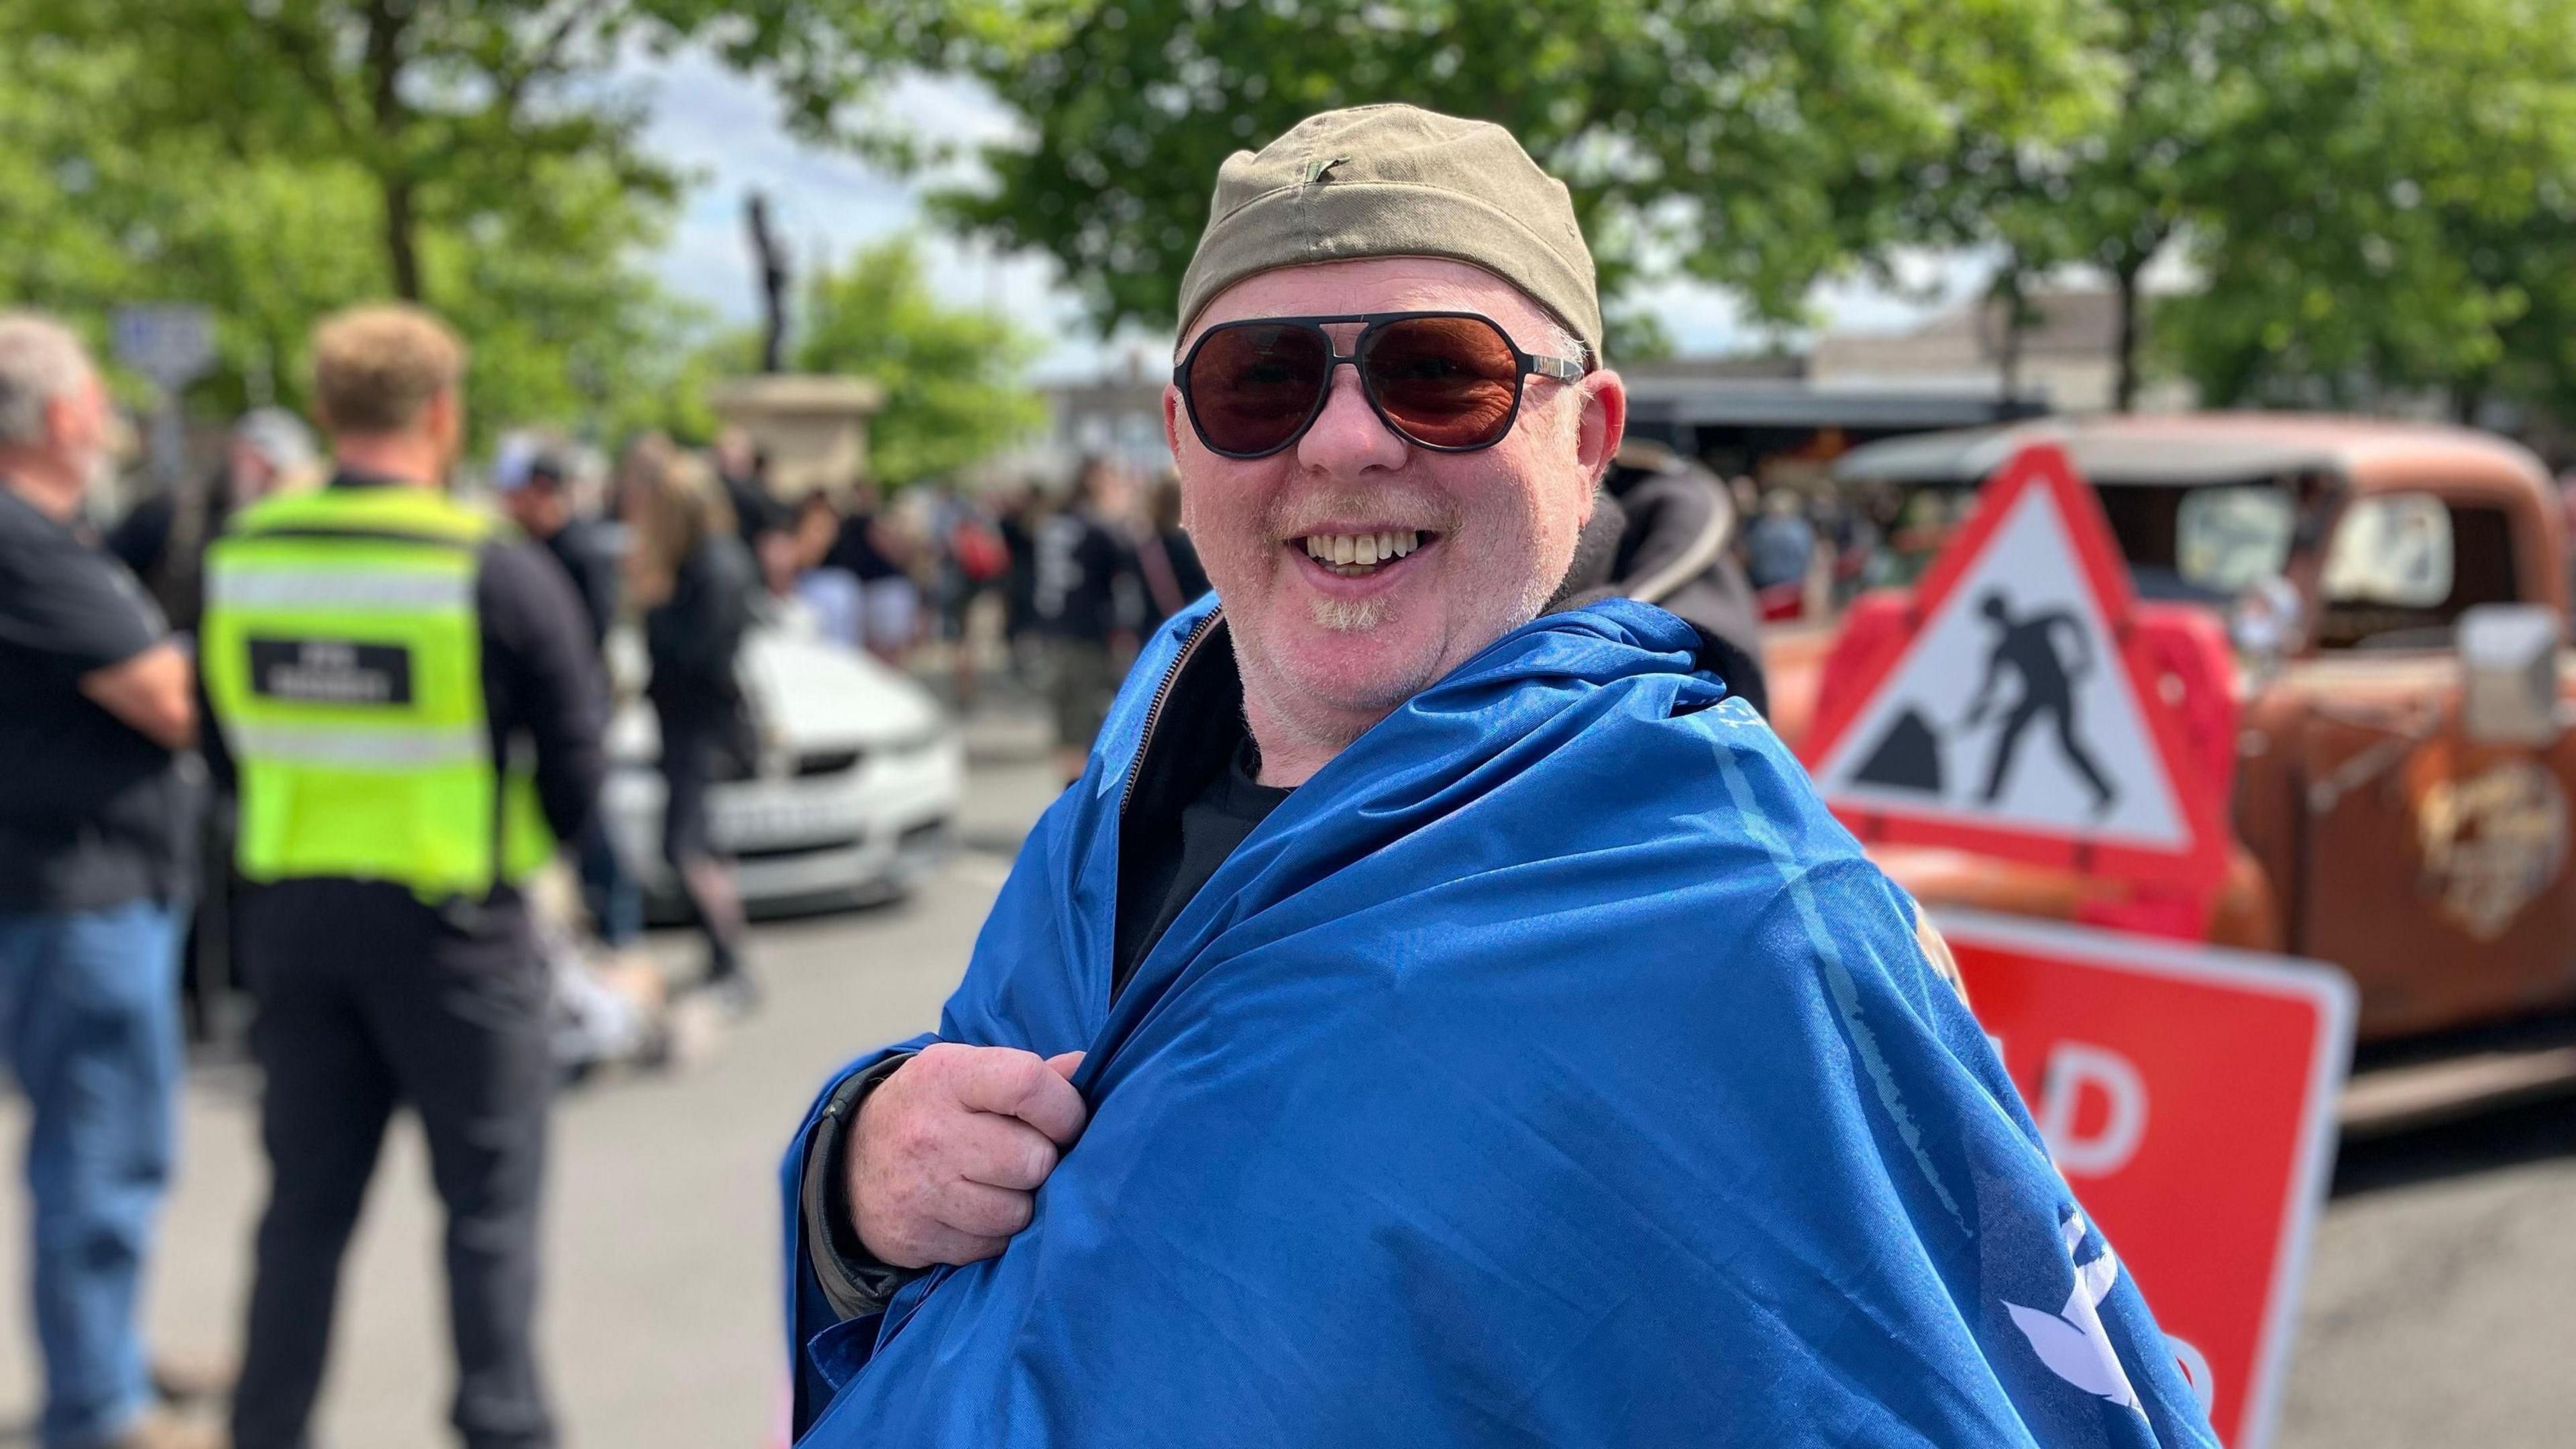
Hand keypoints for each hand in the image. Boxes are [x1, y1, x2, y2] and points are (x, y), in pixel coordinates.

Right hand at [845, 1043, 1086, 1269]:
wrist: (850, 1162)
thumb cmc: (932, 1109)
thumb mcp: (967, 1074)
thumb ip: (1030, 1074)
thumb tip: (1088, 1067)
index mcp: (949, 1076)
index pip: (1028, 1084)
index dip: (1065, 1109)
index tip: (1067, 1121)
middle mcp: (931, 1132)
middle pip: (1032, 1159)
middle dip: (1044, 1162)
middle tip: (1028, 1157)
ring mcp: (921, 1190)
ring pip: (1017, 1212)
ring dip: (1022, 1202)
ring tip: (1001, 1184)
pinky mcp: (917, 1238)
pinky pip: (991, 1246)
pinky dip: (995, 1234)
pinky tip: (975, 1210)